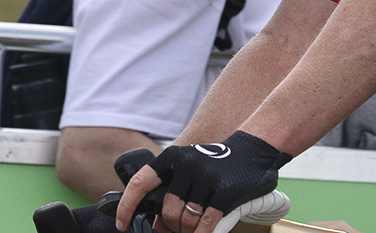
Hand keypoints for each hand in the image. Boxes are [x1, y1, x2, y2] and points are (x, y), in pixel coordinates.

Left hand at [116, 131, 289, 232]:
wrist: (254, 150)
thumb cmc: (217, 163)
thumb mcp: (189, 170)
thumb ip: (170, 192)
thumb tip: (156, 224)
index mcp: (172, 157)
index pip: (140, 182)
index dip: (127, 206)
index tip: (122, 224)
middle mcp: (187, 164)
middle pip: (168, 211)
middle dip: (172, 226)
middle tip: (180, 228)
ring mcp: (207, 177)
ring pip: (186, 221)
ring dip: (189, 231)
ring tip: (196, 226)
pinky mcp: (225, 192)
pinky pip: (206, 225)